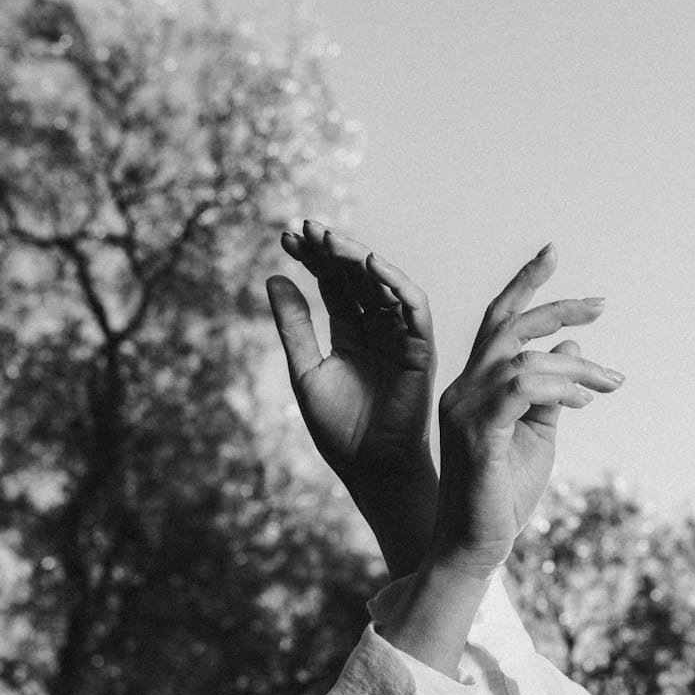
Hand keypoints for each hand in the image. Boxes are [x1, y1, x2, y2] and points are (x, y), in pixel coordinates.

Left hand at [265, 221, 438, 575]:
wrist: (370, 468)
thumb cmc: (339, 428)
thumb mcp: (305, 369)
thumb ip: (294, 325)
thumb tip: (274, 277)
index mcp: (351, 333)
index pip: (333, 285)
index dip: (312, 259)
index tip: (286, 236)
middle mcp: (378, 329)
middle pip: (356, 278)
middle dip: (331, 250)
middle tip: (304, 227)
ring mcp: (401, 336)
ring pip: (382, 285)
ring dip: (357, 258)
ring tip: (327, 238)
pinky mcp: (421, 348)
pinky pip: (413, 308)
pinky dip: (395, 283)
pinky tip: (370, 263)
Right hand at [428, 243, 623, 578]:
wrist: (475, 550)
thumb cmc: (502, 498)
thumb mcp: (537, 436)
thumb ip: (552, 392)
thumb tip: (573, 347)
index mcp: (473, 387)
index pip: (498, 324)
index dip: (525, 286)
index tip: (554, 254)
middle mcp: (461, 389)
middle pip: (506, 326)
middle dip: (554, 305)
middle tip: (602, 304)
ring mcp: (464, 409)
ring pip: (521, 358)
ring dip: (576, 367)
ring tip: (612, 383)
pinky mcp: (477, 432)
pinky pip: (520, 389)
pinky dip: (559, 387)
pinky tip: (586, 400)